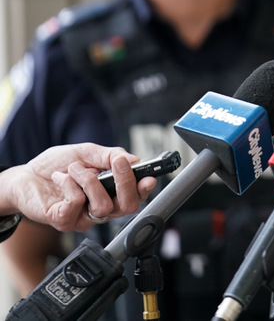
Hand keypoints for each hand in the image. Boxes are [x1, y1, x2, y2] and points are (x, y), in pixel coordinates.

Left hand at [0, 143, 157, 231]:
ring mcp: (83, 217)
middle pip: (128, 207)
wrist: (24, 176)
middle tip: (118, 163)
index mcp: (111, 191)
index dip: (145, 189)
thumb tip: (133, 159)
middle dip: (125, 183)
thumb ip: (110, 155)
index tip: (149, 177)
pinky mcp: (65, 220)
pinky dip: (69, 184)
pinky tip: (60, 178)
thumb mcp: (87, 152)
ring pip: (103, 205)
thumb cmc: (57, 165)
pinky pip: (77, 203)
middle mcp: (101, 207)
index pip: (136, 196)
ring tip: (75, 169)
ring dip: (89, 180)